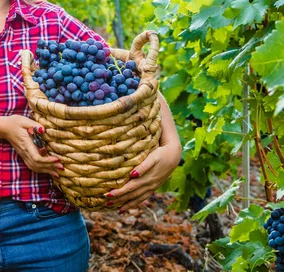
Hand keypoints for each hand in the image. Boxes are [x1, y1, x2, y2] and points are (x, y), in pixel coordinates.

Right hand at [2, 115, 63, 177]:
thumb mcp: (25, 121)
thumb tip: (43, 130)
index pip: (37, 157)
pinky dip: (41, 170)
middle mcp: (25, 152)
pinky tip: (48, 170)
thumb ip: (35, 125)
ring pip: (35, 167)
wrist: (4, 128)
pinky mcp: (23, 155)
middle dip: (50, 167)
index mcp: (26, 144)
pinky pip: (32, 166)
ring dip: (46, 171)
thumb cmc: (15, 123)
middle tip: (62, 167)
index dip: (47, 160)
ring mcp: (23, 155)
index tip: (57, 159)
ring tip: (57, 173)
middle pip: (38, 165)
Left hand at [104, 92, 181, 210]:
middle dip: (128, 187)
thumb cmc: (161, 117)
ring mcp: (163, 177)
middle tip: (110, 192)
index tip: (133, 172)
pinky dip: (132, 202)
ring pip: (143, 190)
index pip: (156, 159)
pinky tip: (119, 209)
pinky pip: (144, 194)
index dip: (145, 167)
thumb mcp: (159, 106)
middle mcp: (168, 166)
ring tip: (108, 200)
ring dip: (126, 197)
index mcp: (170, 150)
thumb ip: (149, 95)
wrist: (175, 134)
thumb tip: (141, 76)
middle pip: (147, 179)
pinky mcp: (156, 182)